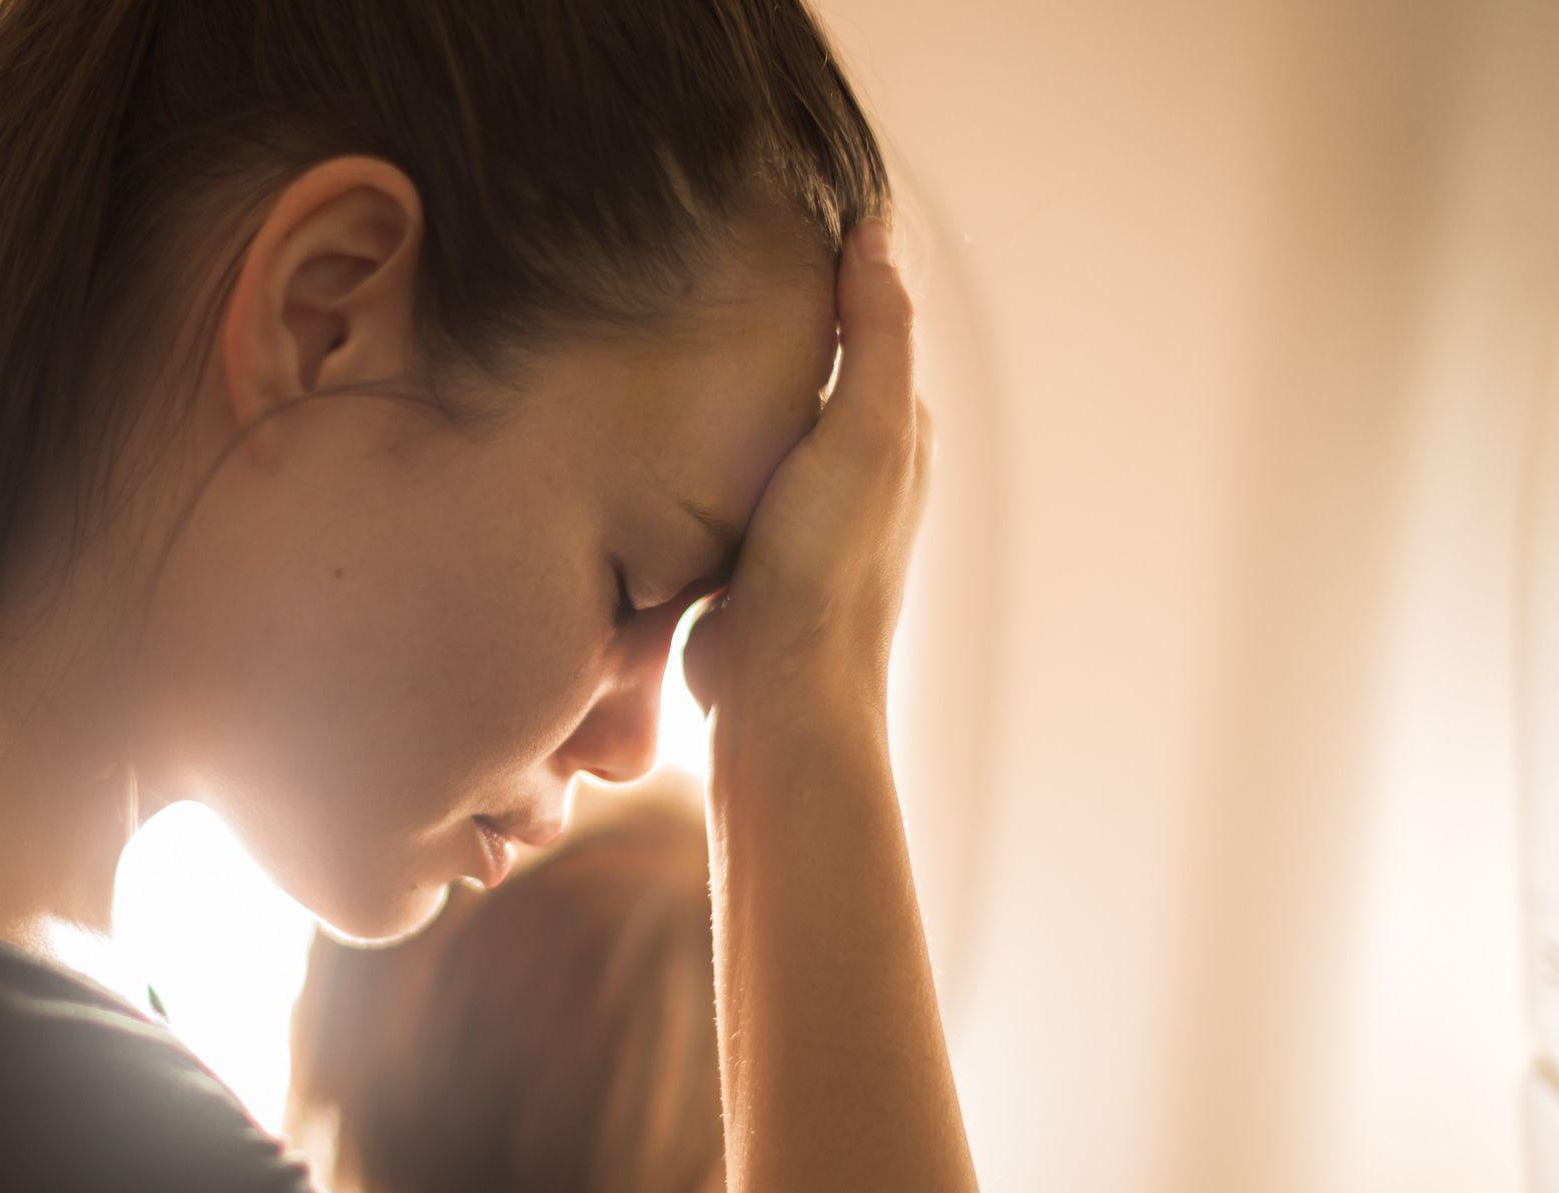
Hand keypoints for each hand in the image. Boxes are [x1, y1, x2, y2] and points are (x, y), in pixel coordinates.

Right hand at [682, 218, 931, 721]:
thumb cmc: (824, 564)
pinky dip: (702, 443)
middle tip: (706, 264)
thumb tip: (874, 232)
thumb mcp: (863, 430)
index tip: (772, 219)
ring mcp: (799, 511)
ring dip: (730, 384)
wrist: (775, 691)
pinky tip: (662, 426)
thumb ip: (875, 332)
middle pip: (812, 370)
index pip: (868, 324)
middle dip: (772, 324)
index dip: (830, 272)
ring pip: (763, 420)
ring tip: (673, 330)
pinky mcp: (748, 547)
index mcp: (896, 431)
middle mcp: (856, 468)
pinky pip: (723, 471)